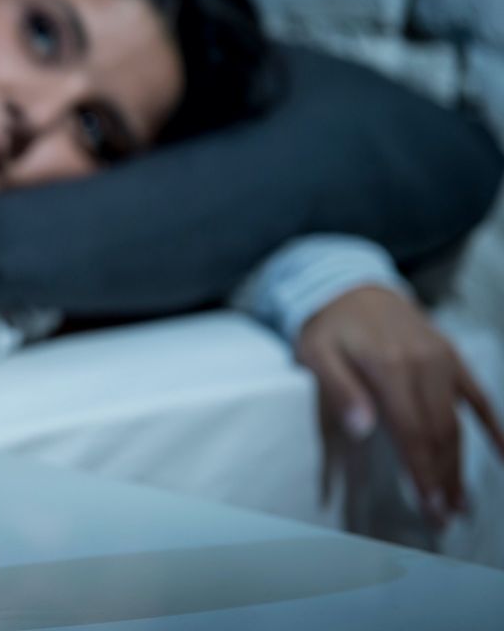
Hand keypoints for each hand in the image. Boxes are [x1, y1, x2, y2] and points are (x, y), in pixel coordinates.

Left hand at [296, 286, 503, 523]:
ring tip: (460, 501)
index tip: (429, 507)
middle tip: (443, 517)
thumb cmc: (329, 328)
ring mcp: (444, 361)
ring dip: (461, 464)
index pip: (412, 432)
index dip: (422, 473)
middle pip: (440, 433)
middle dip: (442, 478)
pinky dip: (494, 427)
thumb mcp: (317, 354)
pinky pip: (478, 397)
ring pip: (458, 422)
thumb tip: (363, 428)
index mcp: (390, 367)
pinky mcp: (453, 358)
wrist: (351, 287)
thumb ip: (339, 390)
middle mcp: (425, 365)